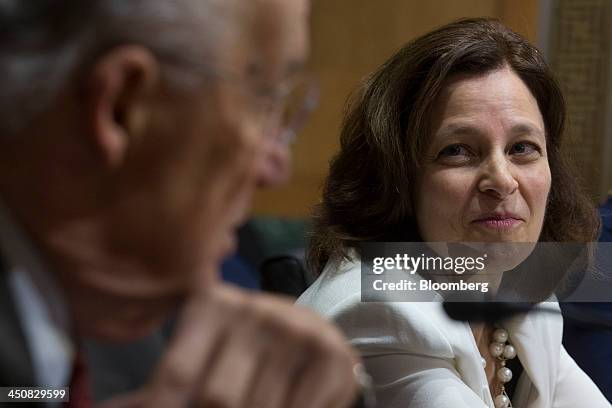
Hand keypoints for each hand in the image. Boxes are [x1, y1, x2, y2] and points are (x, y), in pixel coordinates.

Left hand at [100, 283, 359, 407]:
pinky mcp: (330, 357)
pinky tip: (282, 404)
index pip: (176, 376)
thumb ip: (165, 384)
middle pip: (217, 399)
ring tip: (251, 403)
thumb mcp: (204, 355)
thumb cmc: (247, 349)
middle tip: (218, 405)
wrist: (316, 336)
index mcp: (212, 306)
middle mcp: (255, 311)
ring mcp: (296, 332)